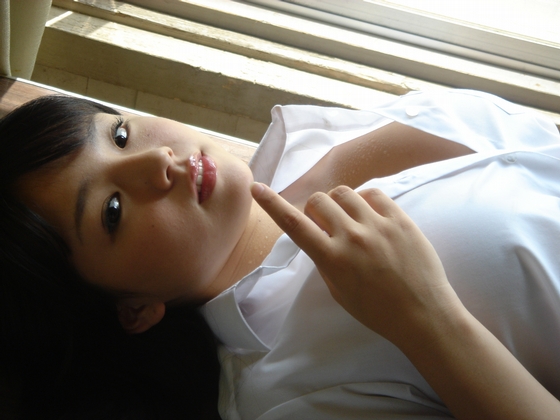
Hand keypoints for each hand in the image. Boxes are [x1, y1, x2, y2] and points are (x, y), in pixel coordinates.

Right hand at [251, 183, 459, 345]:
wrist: (423, 315)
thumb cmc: (376, 311)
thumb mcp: (338, 291)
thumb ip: (324, 260)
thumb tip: (319, 236)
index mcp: (332, 258)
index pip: (294, 224)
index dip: (272, 204)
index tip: (256, 188)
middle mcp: (351, 236)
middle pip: (319, 201)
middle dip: (316, 210)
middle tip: (328, 225)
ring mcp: (377, 225)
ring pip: (344, 192)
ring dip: (339, 203)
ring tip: (351, 219)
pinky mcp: (400, 219)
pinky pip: (374, 193)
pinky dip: (365, 201)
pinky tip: (371, 216)